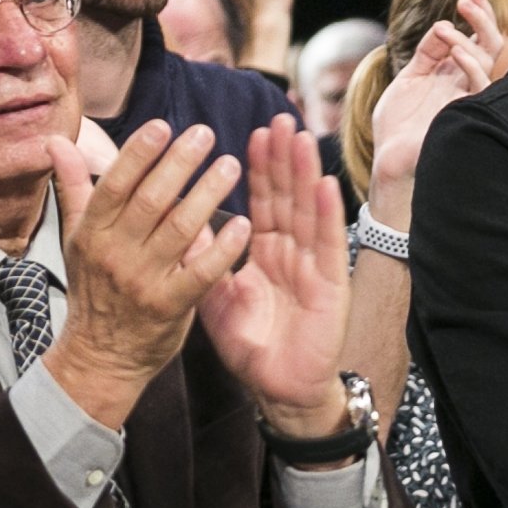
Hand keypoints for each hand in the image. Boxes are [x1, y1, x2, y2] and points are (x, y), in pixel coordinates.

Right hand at [42, 120, 250, 429]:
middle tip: (206, 134)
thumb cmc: (93, 290)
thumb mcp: (75, 240)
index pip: (116, 184)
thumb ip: (73, 188)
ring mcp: (144, 282)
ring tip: (229, 165)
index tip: (164, 126)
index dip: (139, 153)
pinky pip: (200, 273)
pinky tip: (243, 225)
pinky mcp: (170, 307)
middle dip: (179, 163)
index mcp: (92, 233)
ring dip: (207, 194)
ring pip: (180, 229)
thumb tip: (57, 140)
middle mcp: (116, 254)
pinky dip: (223, 249)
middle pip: (150, 200)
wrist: (99, 358)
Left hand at [200, 116, 352, 436]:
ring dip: (305, 174)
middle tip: (279, 118)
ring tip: (300, 138)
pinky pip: (326, 247)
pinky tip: (325, 186)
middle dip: (283, 158)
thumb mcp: (215, 296)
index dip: (259, 168)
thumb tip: (178, 218)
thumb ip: (201, 258)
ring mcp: (312, 266)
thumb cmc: (251, 345)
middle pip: (287, 197)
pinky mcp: (329, 287)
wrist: (278, 389)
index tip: (252, 132)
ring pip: (308, 212)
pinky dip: (326, 216)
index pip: (262, 201)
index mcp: (264, 252)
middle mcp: (291, 252)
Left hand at [364, 7, 493, 227]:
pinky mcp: (466, 113)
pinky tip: (455, 51)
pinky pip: (481, 86)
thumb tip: (445, 25)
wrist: (388, 159)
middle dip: (483, 20)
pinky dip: (471, 64)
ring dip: (472, 39)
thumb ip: (426, 52)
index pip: (477, 40)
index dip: (479, 17)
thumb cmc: (397, 125)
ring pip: (489, 62)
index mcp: (454, 75)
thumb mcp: (408, 78)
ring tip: (448, 30)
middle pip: (491, 47)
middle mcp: (466, 85)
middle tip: (466, 1)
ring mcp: (468, 98)